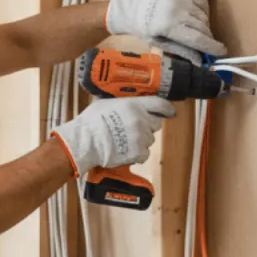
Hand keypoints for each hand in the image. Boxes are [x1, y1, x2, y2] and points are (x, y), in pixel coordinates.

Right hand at [51, 97, 175, 176]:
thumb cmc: (91, 122)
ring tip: (125, 140)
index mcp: (134, 105)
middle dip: (149, 126)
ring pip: (150, 139)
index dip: (167, 108)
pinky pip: (144, 153)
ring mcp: (141, 137)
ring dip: (141, 140)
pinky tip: (126, 151)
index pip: (160, 104)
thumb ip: (122, 103)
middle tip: (136, 128)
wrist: (86, 142)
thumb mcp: (106, 103)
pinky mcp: (138, 153)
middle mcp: (141, 120)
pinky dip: (137, 154)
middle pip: (156, 124)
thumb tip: (126, 102)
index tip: (170, 111)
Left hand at [105, 0, 226, 61]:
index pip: (198, 39)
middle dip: (207, 37)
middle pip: (202, 27)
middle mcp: (175, 8)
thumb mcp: (160, 44)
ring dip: (204, 24)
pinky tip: (195, 15)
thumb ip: (182, 51)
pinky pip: (201, 0)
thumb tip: (202, 62)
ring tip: (196, 28)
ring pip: (204, 14)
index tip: (222, 52)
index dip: (212, 47)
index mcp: (168, 26)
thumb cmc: (145, 29)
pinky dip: (202, 10)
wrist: (133, 8)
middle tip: (206, 43)